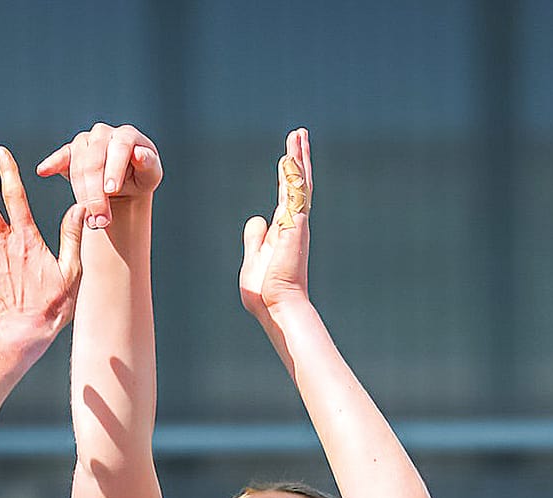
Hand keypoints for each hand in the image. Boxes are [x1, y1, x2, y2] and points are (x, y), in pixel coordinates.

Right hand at [35, 123, 161, 228]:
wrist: (126, 181)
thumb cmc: (141, 175)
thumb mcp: (151, 173)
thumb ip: (148, 163)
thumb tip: (139, 154)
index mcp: (127, 135)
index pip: (120, 147)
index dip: (114, 169)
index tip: (112, 191)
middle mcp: (104, 134)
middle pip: (95, 161)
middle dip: (96, 194)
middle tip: (101, 220)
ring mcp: (85, 142)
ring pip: (78, 166)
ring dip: (82, 196)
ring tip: (91, 221)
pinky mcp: (70, 152)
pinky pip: (61, 157)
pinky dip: (52, 163)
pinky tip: (44, 171)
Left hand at [239, 128, 312, 323]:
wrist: (277, 307)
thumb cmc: (265, 292)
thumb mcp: (253, 259)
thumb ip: (254, 238)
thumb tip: (256, 218)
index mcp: (283, 230)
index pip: (287, 195)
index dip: (287, 174)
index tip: (287, 155)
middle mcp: (294, 224)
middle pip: (298, 183)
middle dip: (298, 157)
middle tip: (300, 134)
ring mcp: (296, 224)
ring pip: (299, 183)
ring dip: (298, 157)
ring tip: (298, 135)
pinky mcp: (295, 226)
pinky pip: (294, 194)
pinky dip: (294, 174)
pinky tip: (291, 156)